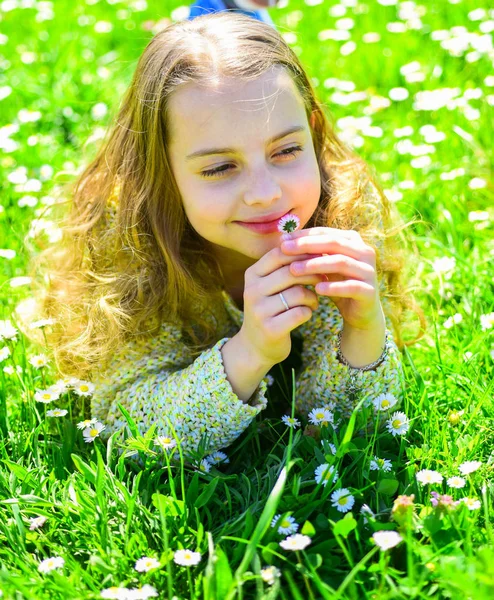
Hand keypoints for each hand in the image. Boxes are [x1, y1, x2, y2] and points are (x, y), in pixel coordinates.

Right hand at [238, 246, 326, 367]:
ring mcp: (259, 311)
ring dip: (312, 296)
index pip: (279, 254)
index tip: (319, 256)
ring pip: (298, 293)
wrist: (255, 346)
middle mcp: (252, 291)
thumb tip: (314, 244)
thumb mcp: (271, 284)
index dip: (303, 252)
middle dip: (312, 274)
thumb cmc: (271, 308)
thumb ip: (286, 266)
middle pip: (291, 272)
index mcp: (252, 275)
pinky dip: (309, 311)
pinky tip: (308, 313)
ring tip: (314, 300)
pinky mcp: (270, 329)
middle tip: (324, 279)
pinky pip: (300, 313)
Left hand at [280, 227, 383, 330]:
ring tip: (294, 270)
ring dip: (315, 265)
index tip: (282, 240)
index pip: (326, 232)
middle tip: (284, 249)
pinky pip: (351, 286)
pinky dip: (333, 287)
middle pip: (333, 243)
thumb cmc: (337, 283)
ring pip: (341, 262)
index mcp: (353, 241)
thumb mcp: (323, 266)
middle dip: (306, 245)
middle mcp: (365, 252)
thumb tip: (282, 239)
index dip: (303, 235)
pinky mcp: (370, 291)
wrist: (359, 312)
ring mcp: (369, 271)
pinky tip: (316, 289)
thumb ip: (310, 252)